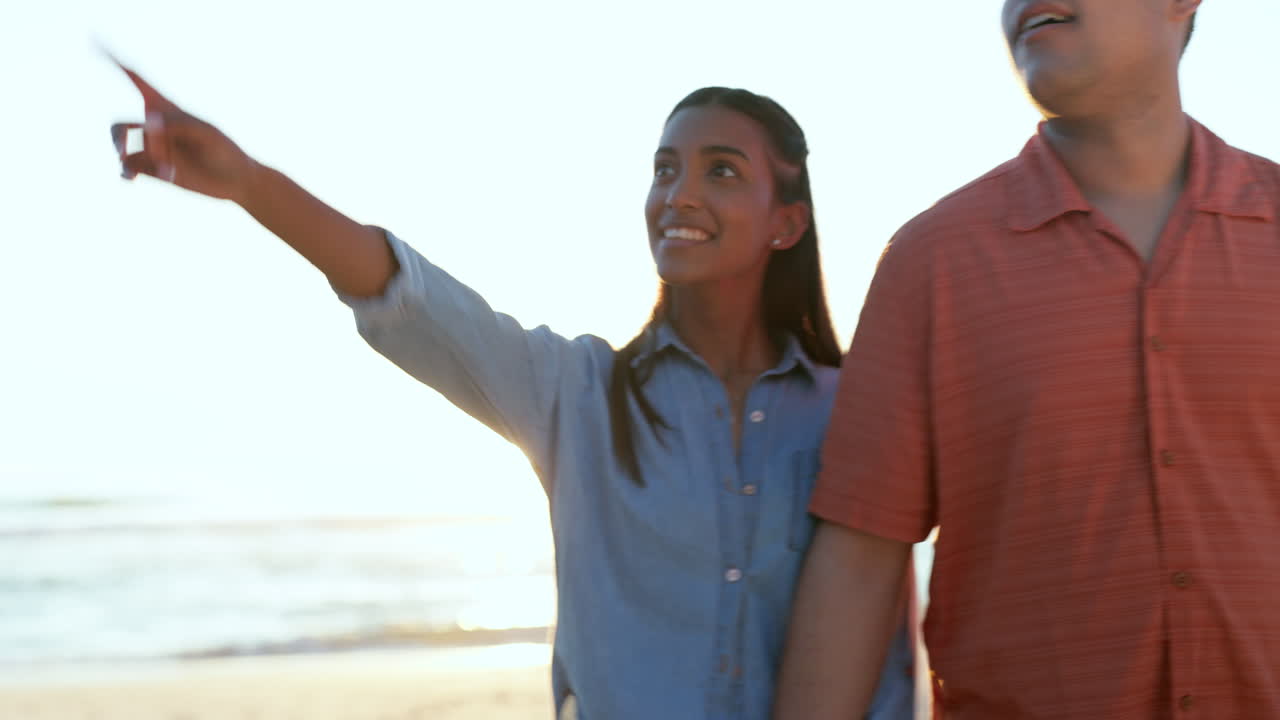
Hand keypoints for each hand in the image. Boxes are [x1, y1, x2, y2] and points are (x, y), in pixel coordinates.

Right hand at [110, 59, 256, 203]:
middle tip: (159, 154)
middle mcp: (154, 127)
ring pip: (121, 147)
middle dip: (125, 138)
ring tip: (164, 169)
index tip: (95, 41)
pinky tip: (131, 178)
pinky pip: (128, 168)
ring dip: (133, 157)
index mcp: (167, 108)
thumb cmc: (226, 151)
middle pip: (119, 126)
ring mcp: (152, 150)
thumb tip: (148, 123)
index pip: (137, 81)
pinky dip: (127, 172)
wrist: (236, 182)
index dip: (115, 61)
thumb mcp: (206, 133)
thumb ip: (177, 126)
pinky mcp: (153, 171)